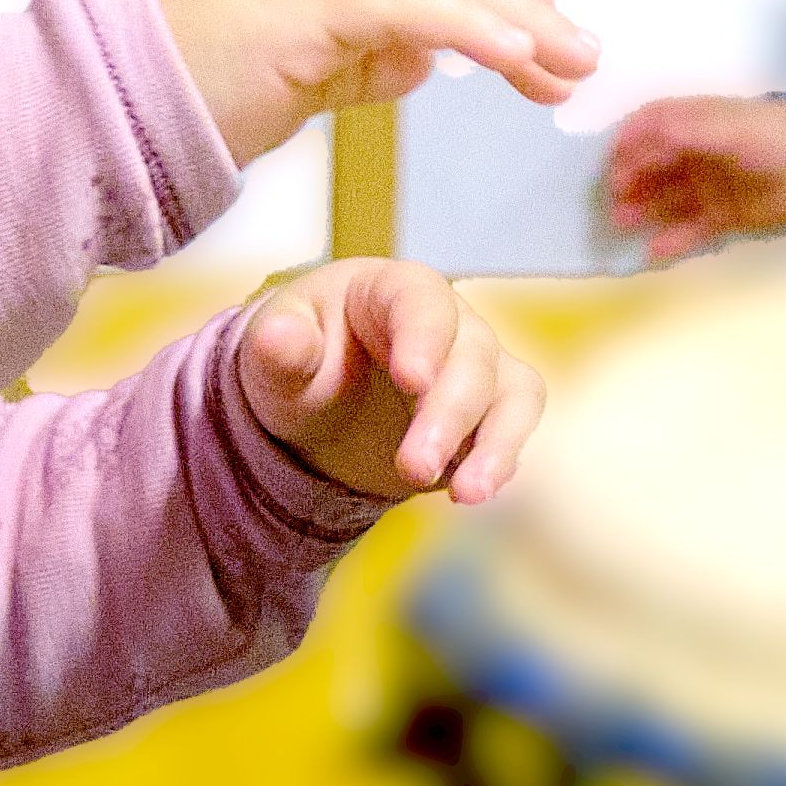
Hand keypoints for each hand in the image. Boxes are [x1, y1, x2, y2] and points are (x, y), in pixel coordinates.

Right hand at [142, 0, 598, 166]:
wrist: (100, 108)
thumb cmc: (178, 103)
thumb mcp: (287, 78)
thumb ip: (353, 61)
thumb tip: (420, 62)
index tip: (541, 23)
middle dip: (519, 3)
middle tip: (581, 51)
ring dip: (517, 21)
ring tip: (573, 63)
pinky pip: (412, 4)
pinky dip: (475, 27)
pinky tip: (522, 57)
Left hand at [234, 257, 538, 504]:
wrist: (321, 408)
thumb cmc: (301, 362)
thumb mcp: (273, 355)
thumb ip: (278, 346)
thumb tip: (279, 338)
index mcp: (395, 290)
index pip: (423, 303)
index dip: (424, 339)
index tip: (413, 380)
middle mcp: (452, 323)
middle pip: (472, 359)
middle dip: (447, 416)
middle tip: (414, 468)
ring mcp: (478, 369)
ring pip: (512, 394)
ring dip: (495, 444)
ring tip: (469, 495)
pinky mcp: (490, 415)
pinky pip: (511, 432)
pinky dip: (498, 462)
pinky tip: (470, 492)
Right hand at [594, 92, 785, 260]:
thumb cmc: (772, 136)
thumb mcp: (725, 125)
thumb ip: (679, 129)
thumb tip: (631, 135)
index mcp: (696, 122)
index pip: (649, 128)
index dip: (627, 144)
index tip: (610, 164)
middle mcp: (697, 152)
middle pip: (651, 166)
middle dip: (629, 180)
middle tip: (613, 201)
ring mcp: (709, 184)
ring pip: (665, 198)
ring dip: (643, 209)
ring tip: (624, 223)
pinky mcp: (725, 215)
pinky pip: (690, 228)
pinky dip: (671, 239)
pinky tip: (653, 251)